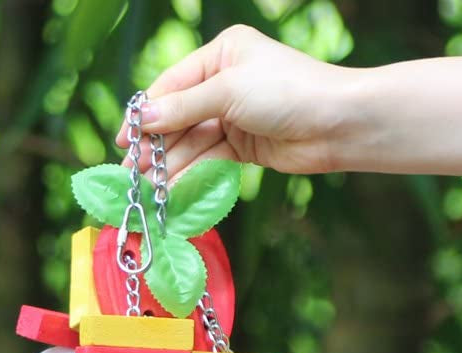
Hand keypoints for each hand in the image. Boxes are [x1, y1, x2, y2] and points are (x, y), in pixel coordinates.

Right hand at [115, 25, 360, 179]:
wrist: (337, 124)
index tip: (124, 138)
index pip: (172, 85)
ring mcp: (234, 116)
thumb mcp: (228, 91)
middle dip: (157, 144)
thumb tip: (143, 119)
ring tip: (149, 187)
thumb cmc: (288, 91)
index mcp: (221, 54)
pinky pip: (210, 160)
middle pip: (180, 117)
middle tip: (132, 170)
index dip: (147, 112)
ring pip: (193, 142)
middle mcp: (225, 82)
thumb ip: (184, 108)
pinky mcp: (244, 147)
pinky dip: (192, 174)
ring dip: (171, 164)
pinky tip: (173, 189)